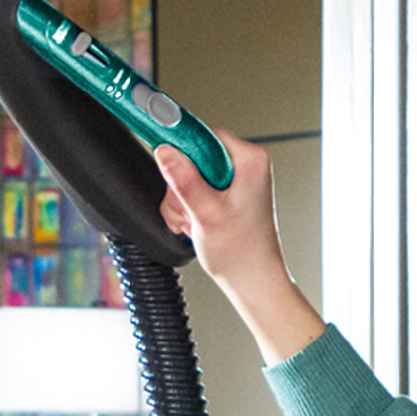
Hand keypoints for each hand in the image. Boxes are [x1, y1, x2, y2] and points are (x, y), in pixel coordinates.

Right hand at [156, 129, 325, 364]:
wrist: (252, 280)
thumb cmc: (243, 253)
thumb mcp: (207, 214)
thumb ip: (184, 181)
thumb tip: (165, 152)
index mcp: (249, 160)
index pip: (204, 134)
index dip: (182, 148)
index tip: (163, 154)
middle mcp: (243, 165)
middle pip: (191, 155)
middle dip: (180, 185)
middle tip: (189, 209)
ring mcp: (233, 180)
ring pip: (187, 174)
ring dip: (181, 201)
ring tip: (195, 222)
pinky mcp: (223, 194)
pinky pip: (192, 188)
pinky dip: (186, 207)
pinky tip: (195, 224)